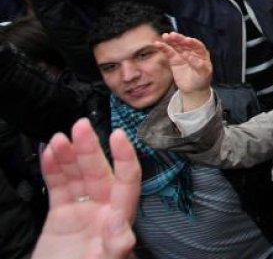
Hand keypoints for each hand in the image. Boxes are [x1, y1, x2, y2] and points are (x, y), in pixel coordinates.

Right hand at [32, 119, 139, 258]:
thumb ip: (116, 243)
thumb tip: (117, 217)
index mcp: (120, 218)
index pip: (128, 181)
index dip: (125, 157)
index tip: (118, 136)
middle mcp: (104, 209)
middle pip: (99, 172)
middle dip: (90, 149)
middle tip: (80, 126)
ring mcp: (82, 210)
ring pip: (77, 175)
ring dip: (69, 155)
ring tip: (59, 138)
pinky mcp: (61, 215)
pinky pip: (58, 186)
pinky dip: (53, 169)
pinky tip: (49, 152)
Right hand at [159, 33, 212, 109]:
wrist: (193, 89)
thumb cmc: (202, 80)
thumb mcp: (204, 74)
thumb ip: (198, 65)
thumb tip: (189, 56)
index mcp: (202, 54)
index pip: (197, 46)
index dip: (192, 42)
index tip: (187, 40)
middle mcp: (192, 52)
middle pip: (185, 43)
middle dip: (179, 39)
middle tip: (173, 35)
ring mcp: (182, 54)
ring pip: (176, 46)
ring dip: (171, 40)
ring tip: (165, 36)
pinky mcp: (174, 59)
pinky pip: (168, 52)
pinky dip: (163, 47)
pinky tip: (157, 44)